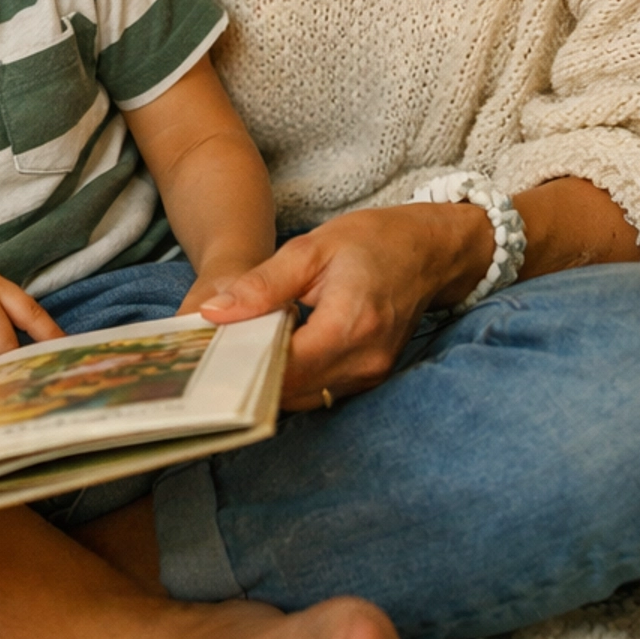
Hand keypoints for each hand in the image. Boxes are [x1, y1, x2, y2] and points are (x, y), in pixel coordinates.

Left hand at [185, 204, 491, 409]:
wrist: (428, 250)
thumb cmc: (372, 241)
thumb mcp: (310, 249)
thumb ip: (262, 285)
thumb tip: (213, 314)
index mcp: (350, 324)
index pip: (284, 367)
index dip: (244, 363)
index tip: (211, 351)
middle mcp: (365, 361)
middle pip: (291, 390)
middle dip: (252, 375)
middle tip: (218, 353)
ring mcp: (372, 374)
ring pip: (305, 396)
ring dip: (273, 379)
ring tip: (243, 350)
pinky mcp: (372, 377)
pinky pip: (322, 390)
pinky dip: (296, 377)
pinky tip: (275, 353)